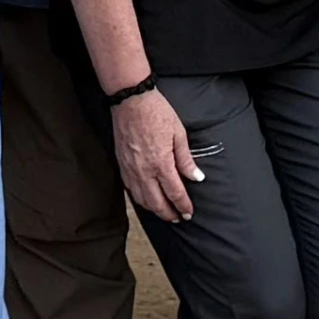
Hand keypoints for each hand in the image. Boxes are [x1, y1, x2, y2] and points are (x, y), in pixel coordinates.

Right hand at [107, 81, 200, 224]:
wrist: (131, 100)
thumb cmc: (156, 112)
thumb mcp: (179, 133)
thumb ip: (186, 159)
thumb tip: (197, 177)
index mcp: (161, 163)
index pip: (175, 193)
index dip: (183, 206)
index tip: (189, 213)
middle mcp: (144, 171)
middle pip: (157, 203)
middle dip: (169, 214)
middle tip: (178, 218)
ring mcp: (130, 169)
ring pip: (141, 200)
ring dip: (154, 209)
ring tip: (164, 212)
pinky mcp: (121, 164)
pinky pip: (130, 189)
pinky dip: (140, 199)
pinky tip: (146, 199)